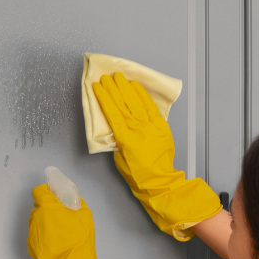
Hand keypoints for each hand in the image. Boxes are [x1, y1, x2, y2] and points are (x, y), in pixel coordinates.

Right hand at [94, 72, 221, 239]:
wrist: (159, 181)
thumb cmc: (136, 174)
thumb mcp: (119, 157)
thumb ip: (116, 139)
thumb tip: (114, 126)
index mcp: (125, 139)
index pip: (112, 112)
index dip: (104, 98)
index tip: (97, 87)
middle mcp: (138, 129)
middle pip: (124, 103)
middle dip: (114, 88)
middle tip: (106, 77)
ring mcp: (151, 126)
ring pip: (137, 102)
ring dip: (127, 88)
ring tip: (119, 77)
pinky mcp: (161, 125)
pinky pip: (150, 106)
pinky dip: (142, 95)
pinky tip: (135, 86)